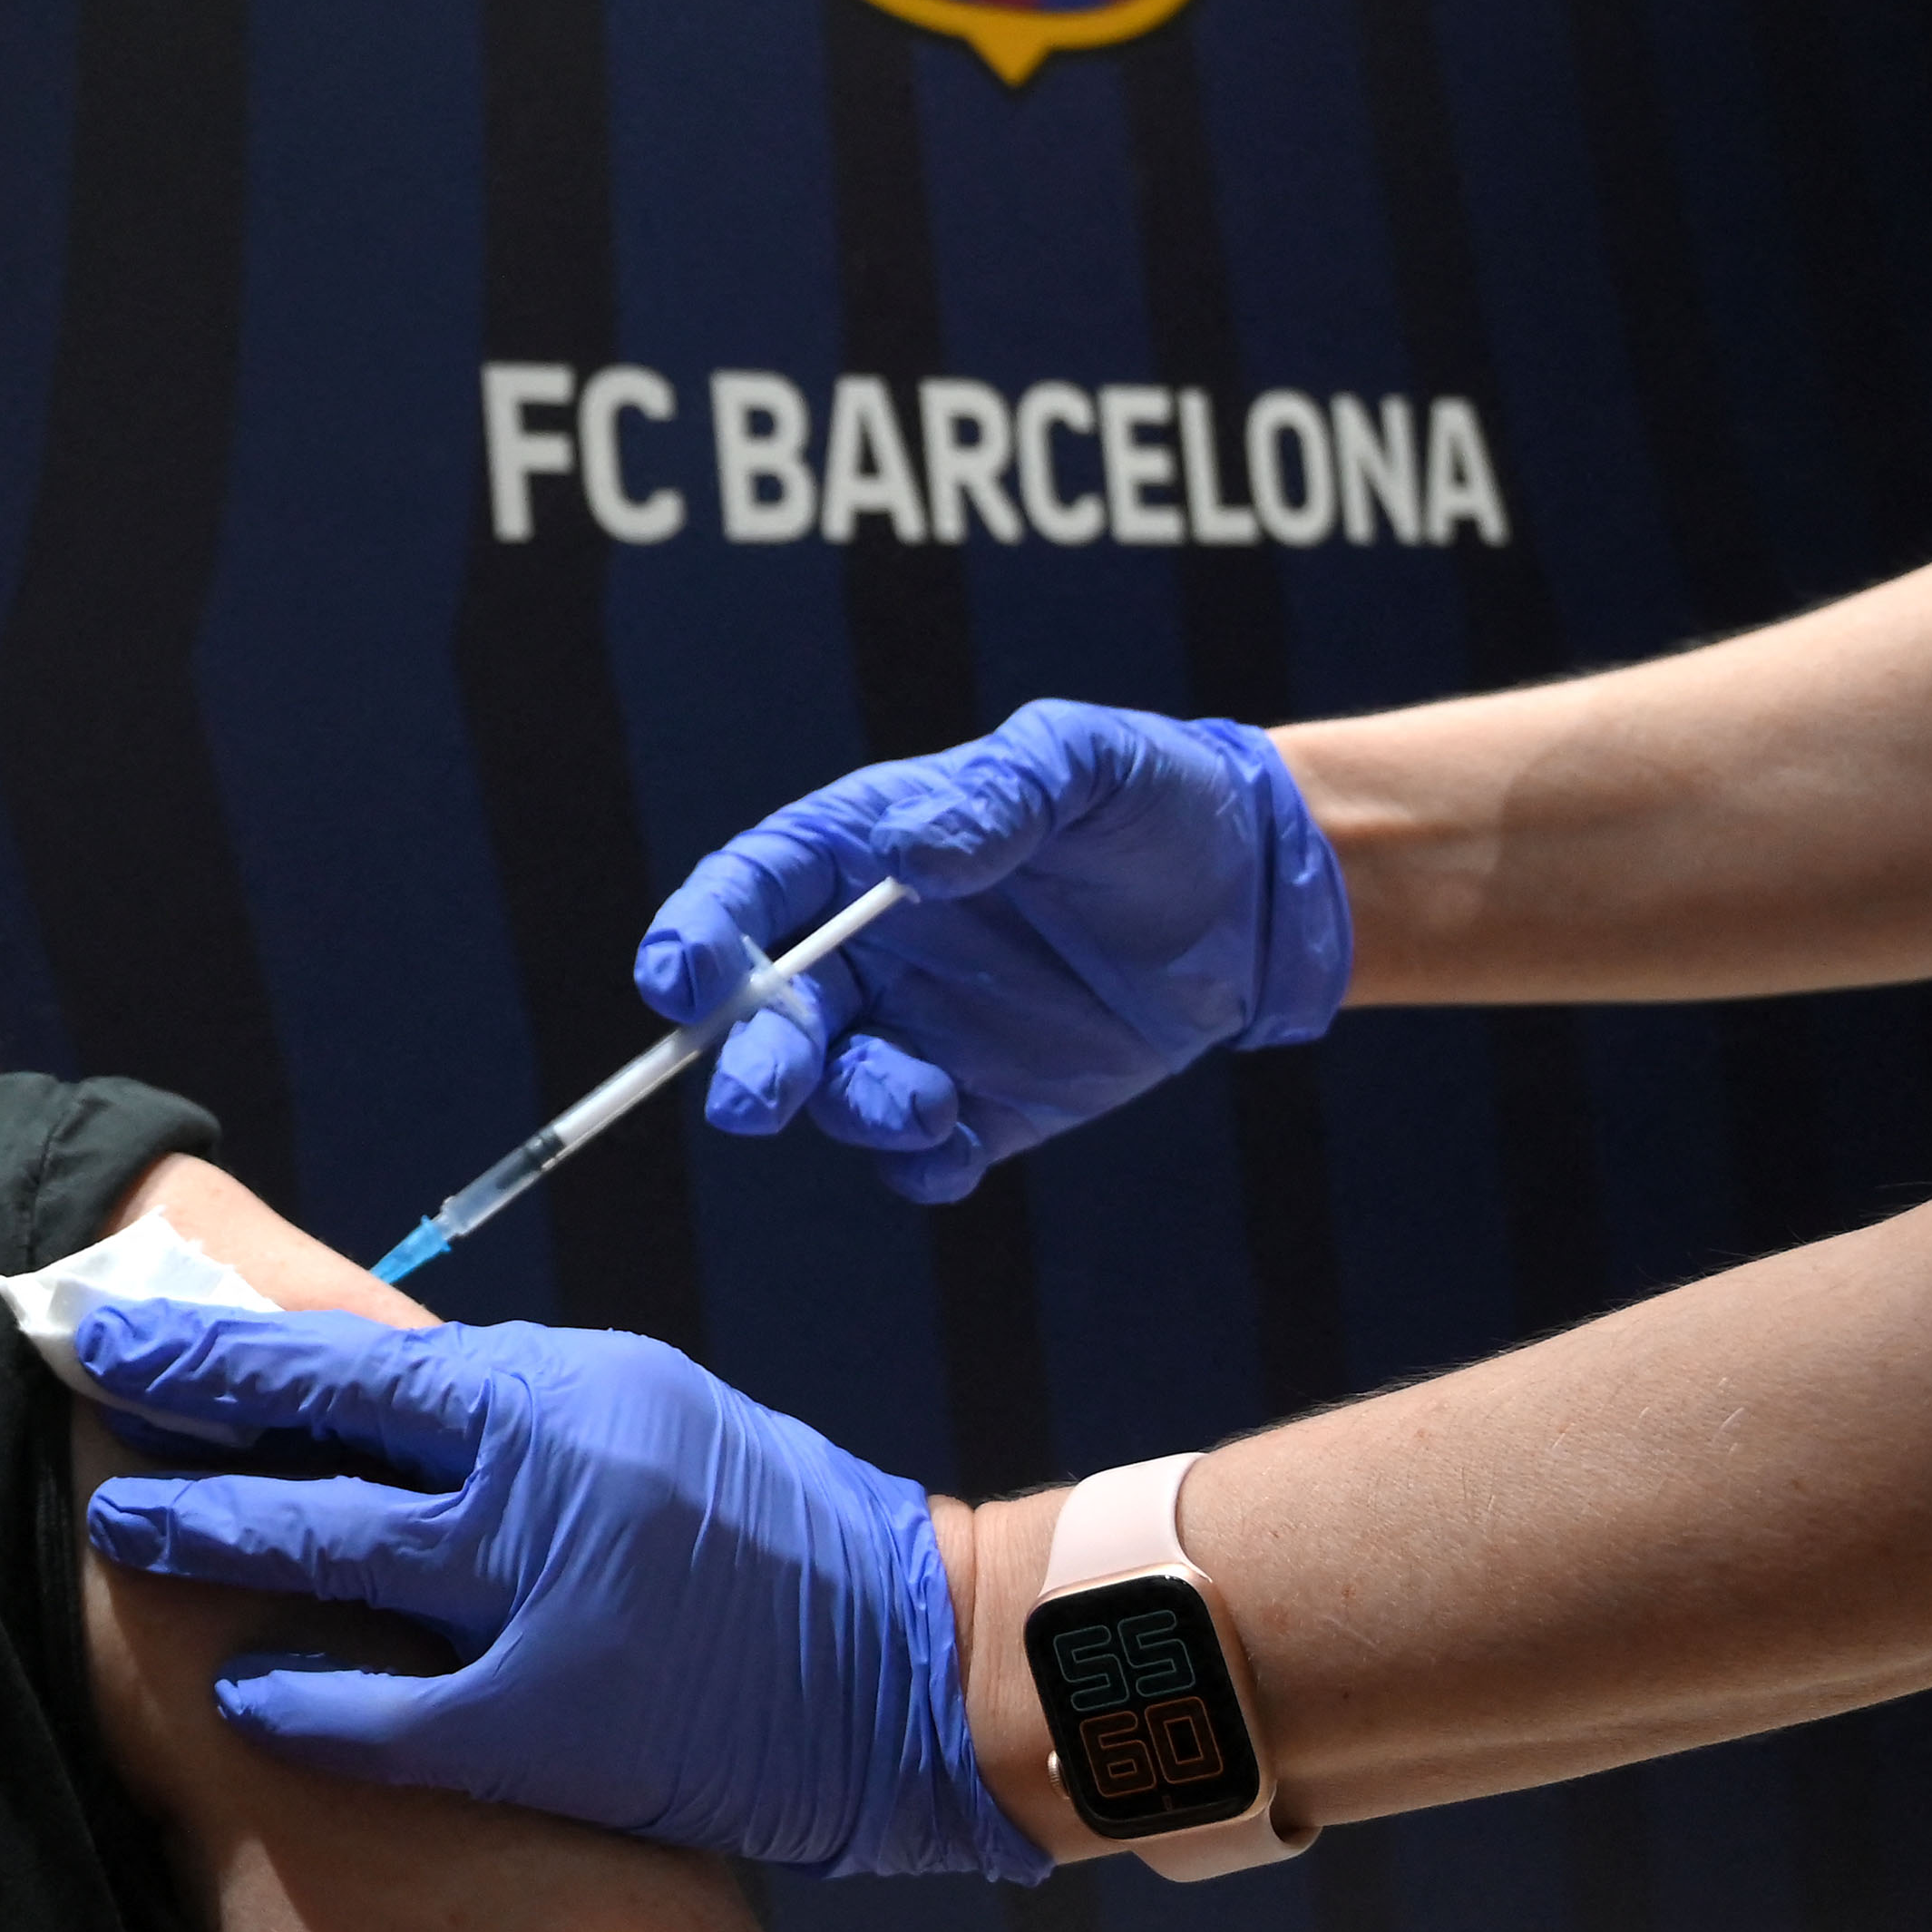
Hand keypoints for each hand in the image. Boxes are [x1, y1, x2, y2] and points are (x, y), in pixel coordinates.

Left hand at [73, 1304, 1044, 1882]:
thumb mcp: (642, 1412)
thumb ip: (509, 1407)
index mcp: (554, 1387)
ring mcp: (538, 1598)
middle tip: (75, 1407)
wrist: (911, 1658)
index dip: (215, 1344)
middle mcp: (535, 1474)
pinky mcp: (550, 1721)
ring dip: (209, 1542)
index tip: (117, 1326)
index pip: (342, 1354)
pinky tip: (243, 1696)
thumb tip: (364, 1392)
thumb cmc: (776, 1524)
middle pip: (309, 1443)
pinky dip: (305, 1704)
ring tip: (115, 1533)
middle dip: (177, 1426)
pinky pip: (385, 1716)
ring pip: (325, 1559)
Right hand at [641, 699, 1352, 1199]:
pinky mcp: (984, 1106)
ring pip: (835, 1093)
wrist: (1250, 896)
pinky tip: (962, 1145)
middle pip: (767, 1013)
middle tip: (757, 1098)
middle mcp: (872, 949)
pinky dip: (922, 1167)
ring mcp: (921, 1032)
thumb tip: (907, 852)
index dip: (698, 936)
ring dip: (852, 1110)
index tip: (681, 980)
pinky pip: (920, 1160)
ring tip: (926, 1104)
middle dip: (748, 1059)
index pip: (750, 892)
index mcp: (864, 851)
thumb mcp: (1084, 764)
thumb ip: (999, 795)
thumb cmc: (1152, 802)